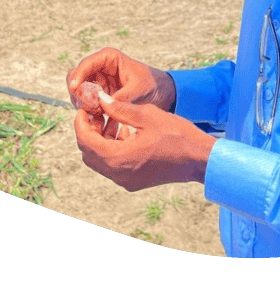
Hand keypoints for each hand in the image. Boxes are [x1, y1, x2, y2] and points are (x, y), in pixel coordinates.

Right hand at [67, 47, 175, 111]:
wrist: (160, 94)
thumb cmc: (151, 85)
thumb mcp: (138, 90)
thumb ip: (121, 97)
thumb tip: (103, 104)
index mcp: (109, 58)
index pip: (87, 64)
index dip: (78, 75)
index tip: (74, 89)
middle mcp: (99, 68)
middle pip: (76, 77)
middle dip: (79, 92)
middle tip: (89, 107)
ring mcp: (97, 81)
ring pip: (78, 91)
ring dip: (83, 103)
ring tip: (97, 114)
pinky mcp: (98, 95)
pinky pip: (85, 102)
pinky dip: (88, 110)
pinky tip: (98, 119)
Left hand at [74, 91, 215, 190]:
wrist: (199, 159)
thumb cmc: (176, 135)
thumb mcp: (146, 115)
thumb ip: (119, 108)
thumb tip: (100, 99)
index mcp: (118, 158)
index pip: (85, 141)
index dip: (80, 122)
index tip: (85, 107)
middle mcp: (118, 174)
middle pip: (88, 153)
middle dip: (88, 131)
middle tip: (96, 112)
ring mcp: (126, 180)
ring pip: (99, 161)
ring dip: (99, 140)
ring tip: (110, 120)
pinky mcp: (134, 182)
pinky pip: (113, 166)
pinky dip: (111, 149)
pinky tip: (124, 132)